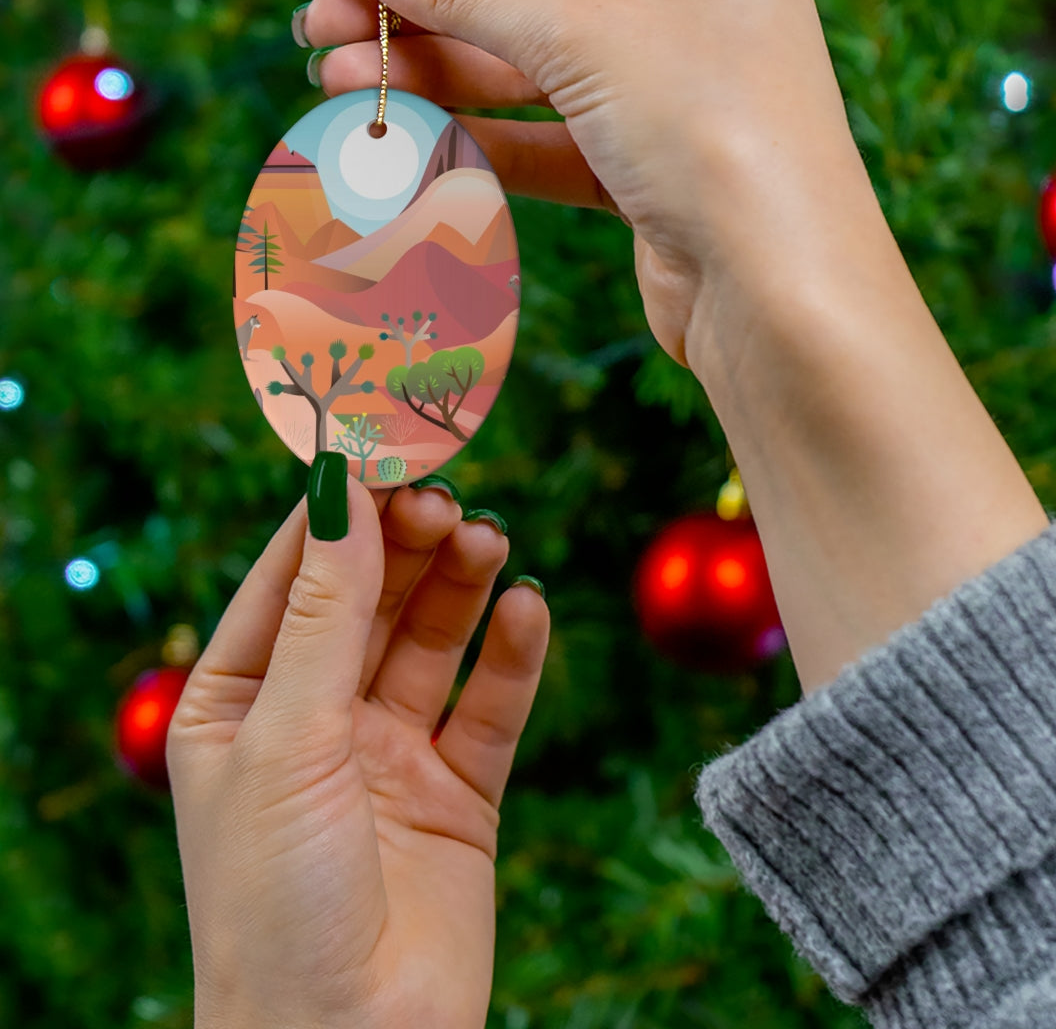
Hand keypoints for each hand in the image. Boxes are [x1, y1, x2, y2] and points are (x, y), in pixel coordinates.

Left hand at [167, 475, 548, 1028]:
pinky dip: (512, 655)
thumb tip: (342, 487)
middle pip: (371, 599)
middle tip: (448, 499)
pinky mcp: (459, 792)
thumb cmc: (275, 902)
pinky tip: (528, 610)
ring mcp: (389, 754)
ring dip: (461, 586)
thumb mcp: (288, 738)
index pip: (292, 577)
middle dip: (407, 544)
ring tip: (489, 541)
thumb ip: (325, 613)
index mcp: (240, 703)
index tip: (384, 442)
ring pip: (433, 641)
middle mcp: (315, 719)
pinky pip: (491, 706)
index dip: (338, 510)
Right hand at [300, 0, 869, 371]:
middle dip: (422, 12)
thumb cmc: (713, 134)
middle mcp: (692, 4)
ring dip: (436, 77)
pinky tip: (406, 137)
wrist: (779, 296)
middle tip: (319, 30)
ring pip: (530, 72)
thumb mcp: (587, 38)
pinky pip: (548, 140)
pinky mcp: (648, 171)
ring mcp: (670, 92)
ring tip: (338, 83)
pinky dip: (479, 139)